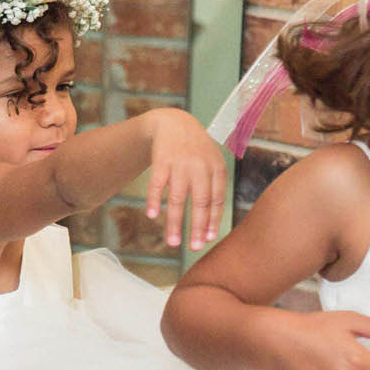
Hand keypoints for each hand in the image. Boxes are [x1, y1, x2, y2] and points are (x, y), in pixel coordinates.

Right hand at [142, 109, 229, 251]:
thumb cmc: (197, 152)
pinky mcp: (161, 160)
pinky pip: (157, 184)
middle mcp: (200, 166)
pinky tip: (153, 216)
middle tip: (194, 248)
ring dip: (174, 223)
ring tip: (173, 243)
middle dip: (197, 228)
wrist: (174, 122)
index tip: (208, 240)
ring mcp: (180, 163)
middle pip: (200, 203)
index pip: (216, 201)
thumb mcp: (213, 164)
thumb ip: (214, 191)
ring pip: (177, 198)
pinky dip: (154, 200)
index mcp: (216, 169)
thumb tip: (211, 230)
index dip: (213, 221)